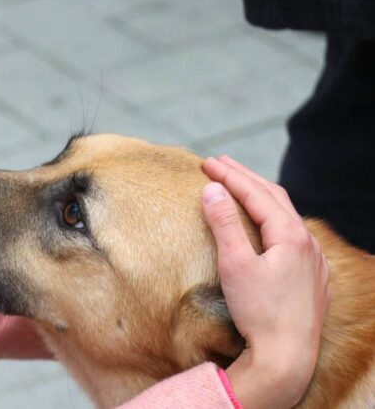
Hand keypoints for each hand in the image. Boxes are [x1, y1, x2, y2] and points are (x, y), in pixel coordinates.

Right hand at [201, 155, 330, 408]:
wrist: (287, 357)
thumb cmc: (258, 312)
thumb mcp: (234, 264)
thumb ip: (224, 223)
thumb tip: (212, 189)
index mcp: (290, 234)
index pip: (256, 193)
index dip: (230, 175)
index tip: (206, 162)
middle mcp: (308, 242)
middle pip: (275, 197)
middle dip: (246, 177)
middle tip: (221, 163)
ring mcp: (315, 260)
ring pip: (287, 216)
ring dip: (262, 196)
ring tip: (241, 186)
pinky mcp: (313, 278)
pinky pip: (294, 235)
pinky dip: (275, 218)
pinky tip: (268, 225)